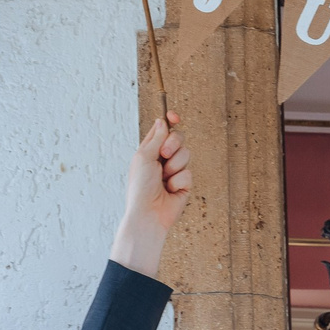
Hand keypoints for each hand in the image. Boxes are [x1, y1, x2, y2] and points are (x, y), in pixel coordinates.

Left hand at [108, 114, 191, 277]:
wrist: (148, 213)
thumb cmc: (141, 186)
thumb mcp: (144, 156)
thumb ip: (156, 138)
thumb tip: (162, 121)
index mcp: (150, 151)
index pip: (162, 130)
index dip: (169, 121)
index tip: (174, 116)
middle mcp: (163, 159)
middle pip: (178, 138)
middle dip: (174, 144)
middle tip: (165, 155)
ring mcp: (175, 171)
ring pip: (186, 154)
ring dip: (175, 166)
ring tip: (164, 179)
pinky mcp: (184, 184)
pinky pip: (188, 174)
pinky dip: (179, 181)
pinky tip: (170, 191)